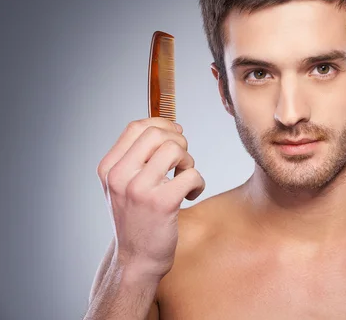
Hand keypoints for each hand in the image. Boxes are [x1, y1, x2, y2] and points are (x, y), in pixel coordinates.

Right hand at [96, 117, 204, 279]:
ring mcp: (139, 190)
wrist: (136, 259)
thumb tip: (171, 126)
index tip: (175, 135)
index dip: (162, 124)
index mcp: (109, 168)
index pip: (136, 127)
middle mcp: (119, 176)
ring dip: (189, 161)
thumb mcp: (124, 184)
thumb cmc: (137, 217)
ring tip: (185, 178)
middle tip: (181, 162)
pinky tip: (190, 195)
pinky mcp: (162, 204)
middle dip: (178, 142)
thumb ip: (138, 156)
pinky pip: (192, 174)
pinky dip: (198, 183)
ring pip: (175, 149)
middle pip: (157, 133)